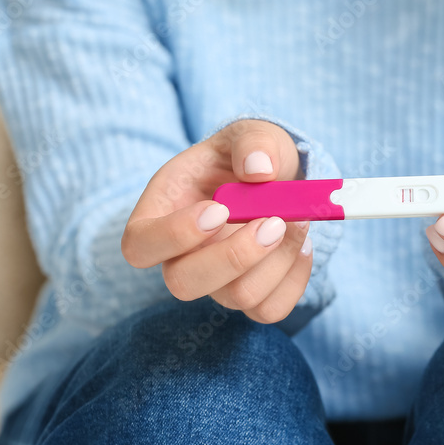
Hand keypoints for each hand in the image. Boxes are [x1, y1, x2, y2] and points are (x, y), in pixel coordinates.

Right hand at [121, 119, 312, 322]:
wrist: (277, 180)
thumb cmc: (249, 156)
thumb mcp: (251, 134)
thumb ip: (253, 142)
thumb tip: (260, 169)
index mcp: (162, 211)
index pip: (140, 245)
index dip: (173, 235)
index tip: (219, 208)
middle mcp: (181, 256)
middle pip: (183, 284)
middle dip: (235, 256)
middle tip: (275, 221)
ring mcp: (215, 282)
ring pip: (237, 297)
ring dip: (279, 260)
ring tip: (299, 220)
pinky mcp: (250, 296)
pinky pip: (270, 310)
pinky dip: (295, 279)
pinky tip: (303, 244)